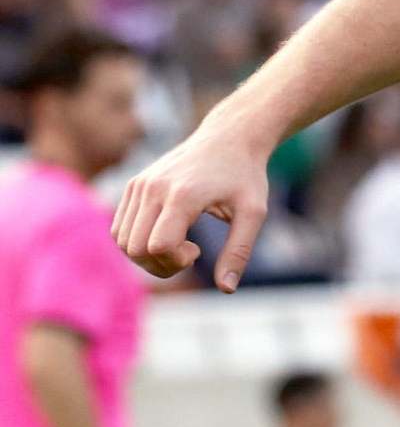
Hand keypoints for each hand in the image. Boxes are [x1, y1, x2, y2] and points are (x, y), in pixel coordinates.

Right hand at [112, 123, 272, 290]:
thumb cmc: (245, 176)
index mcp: (183, 195)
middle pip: (135, 249)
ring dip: (147, 256)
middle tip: (190, 254)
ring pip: (122, 241)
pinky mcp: (133, 185)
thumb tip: (226, 289)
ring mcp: (139, 185)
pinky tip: (167, 233)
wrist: (229, 138)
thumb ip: (239, 252)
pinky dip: (137, 242)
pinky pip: (119, 228)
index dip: (175, 262)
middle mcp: (153, 188)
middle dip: (161, 265)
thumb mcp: (253, 214)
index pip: (158, 246)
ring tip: (179, 244)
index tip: (198, 252)